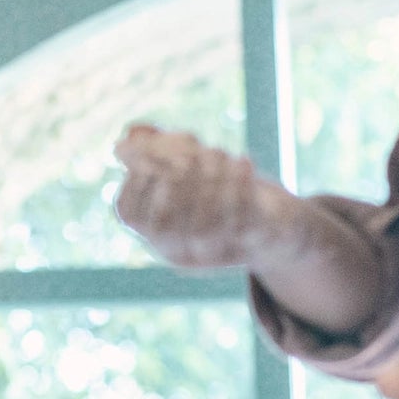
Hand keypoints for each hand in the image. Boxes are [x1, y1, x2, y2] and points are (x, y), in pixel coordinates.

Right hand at [113, 123, 296, 268]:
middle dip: (174, 180)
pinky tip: (243, 159)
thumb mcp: (183, 160)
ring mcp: (218, 253)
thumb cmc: (218, 185)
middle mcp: (182, 251)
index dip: (136, 181)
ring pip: (205, 227)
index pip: (129, 213)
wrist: (276, 217)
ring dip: (208, 180)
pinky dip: (241, 186)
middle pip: (165, 224)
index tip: (151, 153)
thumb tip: (121, 145)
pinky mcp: (255, 245)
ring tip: (217, 151)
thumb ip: (151, 149)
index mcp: (155, 234)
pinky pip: (243, 222)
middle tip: (189, 152)